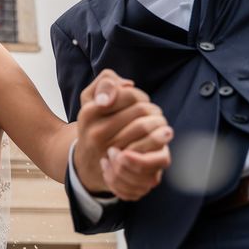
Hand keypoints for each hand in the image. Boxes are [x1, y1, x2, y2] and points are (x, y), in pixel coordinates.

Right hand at [73, 69, 171, 199]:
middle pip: (141, 110)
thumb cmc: (93, 123)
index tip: (139, 101)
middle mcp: (97, 132)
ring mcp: (109, 150)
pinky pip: (150, 149)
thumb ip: (105, 82)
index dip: (140, 95)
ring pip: (146, 127)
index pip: (129, 95)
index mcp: (89, 113)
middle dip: (152, 108)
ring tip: (159, 123)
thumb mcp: (89, 98)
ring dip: (159, 122)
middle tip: (154, 113)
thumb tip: (128, 85)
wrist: (86, 161)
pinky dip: (160, 141)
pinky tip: (161, 139)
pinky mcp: (124, 166)